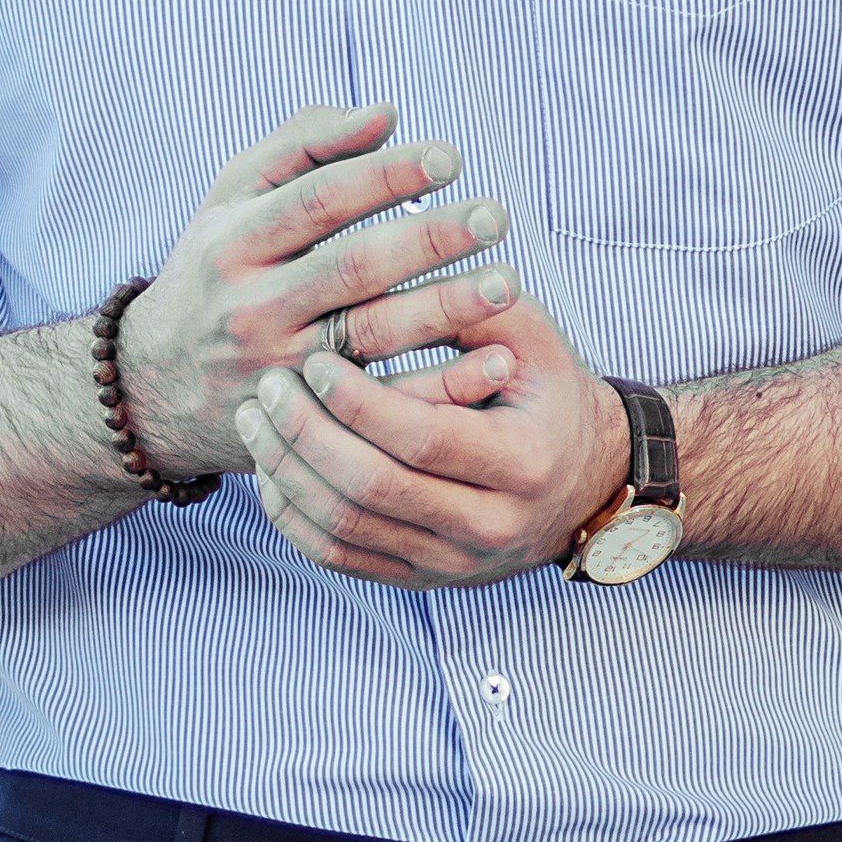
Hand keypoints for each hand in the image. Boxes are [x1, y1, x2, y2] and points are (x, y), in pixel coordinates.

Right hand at [115, 107, 515, 482]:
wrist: (153, 387)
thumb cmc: (215, 270)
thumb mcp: (233, 198)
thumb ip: (305, 146)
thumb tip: (386, 114)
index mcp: (237, 240)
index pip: (319, 200)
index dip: (387, 175)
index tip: (451, 158)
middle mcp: (254, 305)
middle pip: (351, 267)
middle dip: (428, 240)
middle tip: (495, 217)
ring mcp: (279, 367)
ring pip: (371, 336)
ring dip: (444, 310)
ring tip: (506, 284)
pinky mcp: (306, 420)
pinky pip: (380, 402)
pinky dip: (438, 385)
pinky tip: (492, 363)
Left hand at [231, 291, 630, 587]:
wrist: (585, 482)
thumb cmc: (548, 392)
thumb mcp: (533, 340)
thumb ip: (473, 304)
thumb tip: (394, 261)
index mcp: (523, 462)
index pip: (423, 438)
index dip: (359, 401)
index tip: (315, 360)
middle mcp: (491, 525)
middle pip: (373, 489)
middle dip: (307, 436)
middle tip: (270, 387)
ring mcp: (453, 562)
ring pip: (346, 530)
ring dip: (289, 474)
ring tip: (256, 420)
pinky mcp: (423, 580)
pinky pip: (340, 558)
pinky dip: (294, 517)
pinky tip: (271, 468)